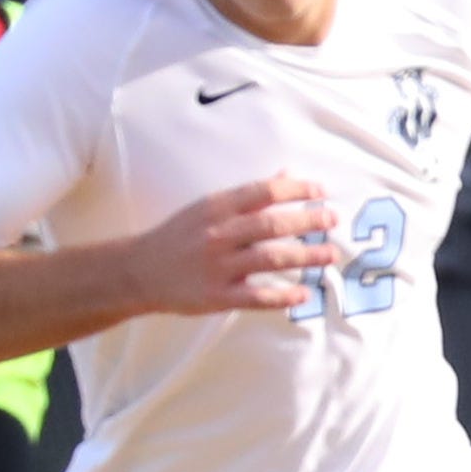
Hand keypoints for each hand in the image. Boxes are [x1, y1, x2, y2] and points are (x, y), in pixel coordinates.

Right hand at [128, 174, 339, 314]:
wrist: (139, 271)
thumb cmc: (179, 236)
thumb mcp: (208, 207)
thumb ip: (248, 195)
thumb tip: (286, 174)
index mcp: (216, 207)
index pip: (263, 192)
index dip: (296, 190)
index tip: (321, 192)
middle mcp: (218, 234)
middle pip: (272, 224)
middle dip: (307, 221)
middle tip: (332, 220)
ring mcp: (218, 267)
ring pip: (270, 258)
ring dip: (305, 256)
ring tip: (330, 255)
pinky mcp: (216, 296)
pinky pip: (257, 297)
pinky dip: (282, 296)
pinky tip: (304, 293)